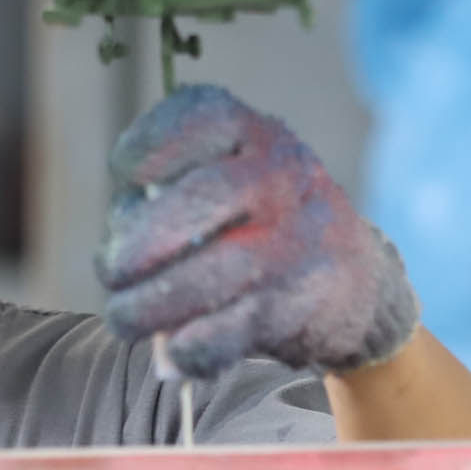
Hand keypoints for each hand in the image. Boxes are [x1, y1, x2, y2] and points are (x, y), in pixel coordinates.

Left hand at [97, 84, 417, 379]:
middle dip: (138, 240)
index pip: (200, 116)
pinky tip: (174, 353)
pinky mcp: (303, 302)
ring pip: (214, 272)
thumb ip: (172, 204)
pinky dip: (192, 347)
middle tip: (110, 270)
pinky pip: (235, 329)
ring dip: (151, 305)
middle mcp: (283, 176)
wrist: (360, 284)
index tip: (126, 174)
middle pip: (201, 197)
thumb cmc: (263, 227)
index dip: (149, 142)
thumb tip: (118, 258)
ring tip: (125, 318)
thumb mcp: (234, 184)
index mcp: (258, 134)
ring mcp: (297, 240)